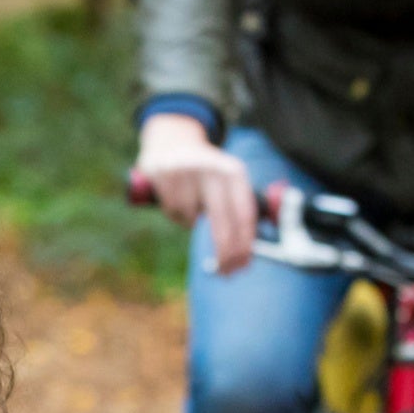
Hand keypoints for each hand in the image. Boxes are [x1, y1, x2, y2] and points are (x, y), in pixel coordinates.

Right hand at [134, 113, 258, 273]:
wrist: (173, 141)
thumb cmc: (205, 174)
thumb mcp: (228, 181)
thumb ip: (238, 209)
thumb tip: (247, 251)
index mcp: (235, 172)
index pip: (245, 214)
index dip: (245, 244)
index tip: (243, 265)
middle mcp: (214, 169)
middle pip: (223, 223)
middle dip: (225, 252)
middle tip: (226, 271)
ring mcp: (189, 171)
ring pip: (193, 219)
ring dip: (191, 222)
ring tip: (191, 205)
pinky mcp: (165, 173)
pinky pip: (174, 211)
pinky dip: (177, 213)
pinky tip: (177, 197)